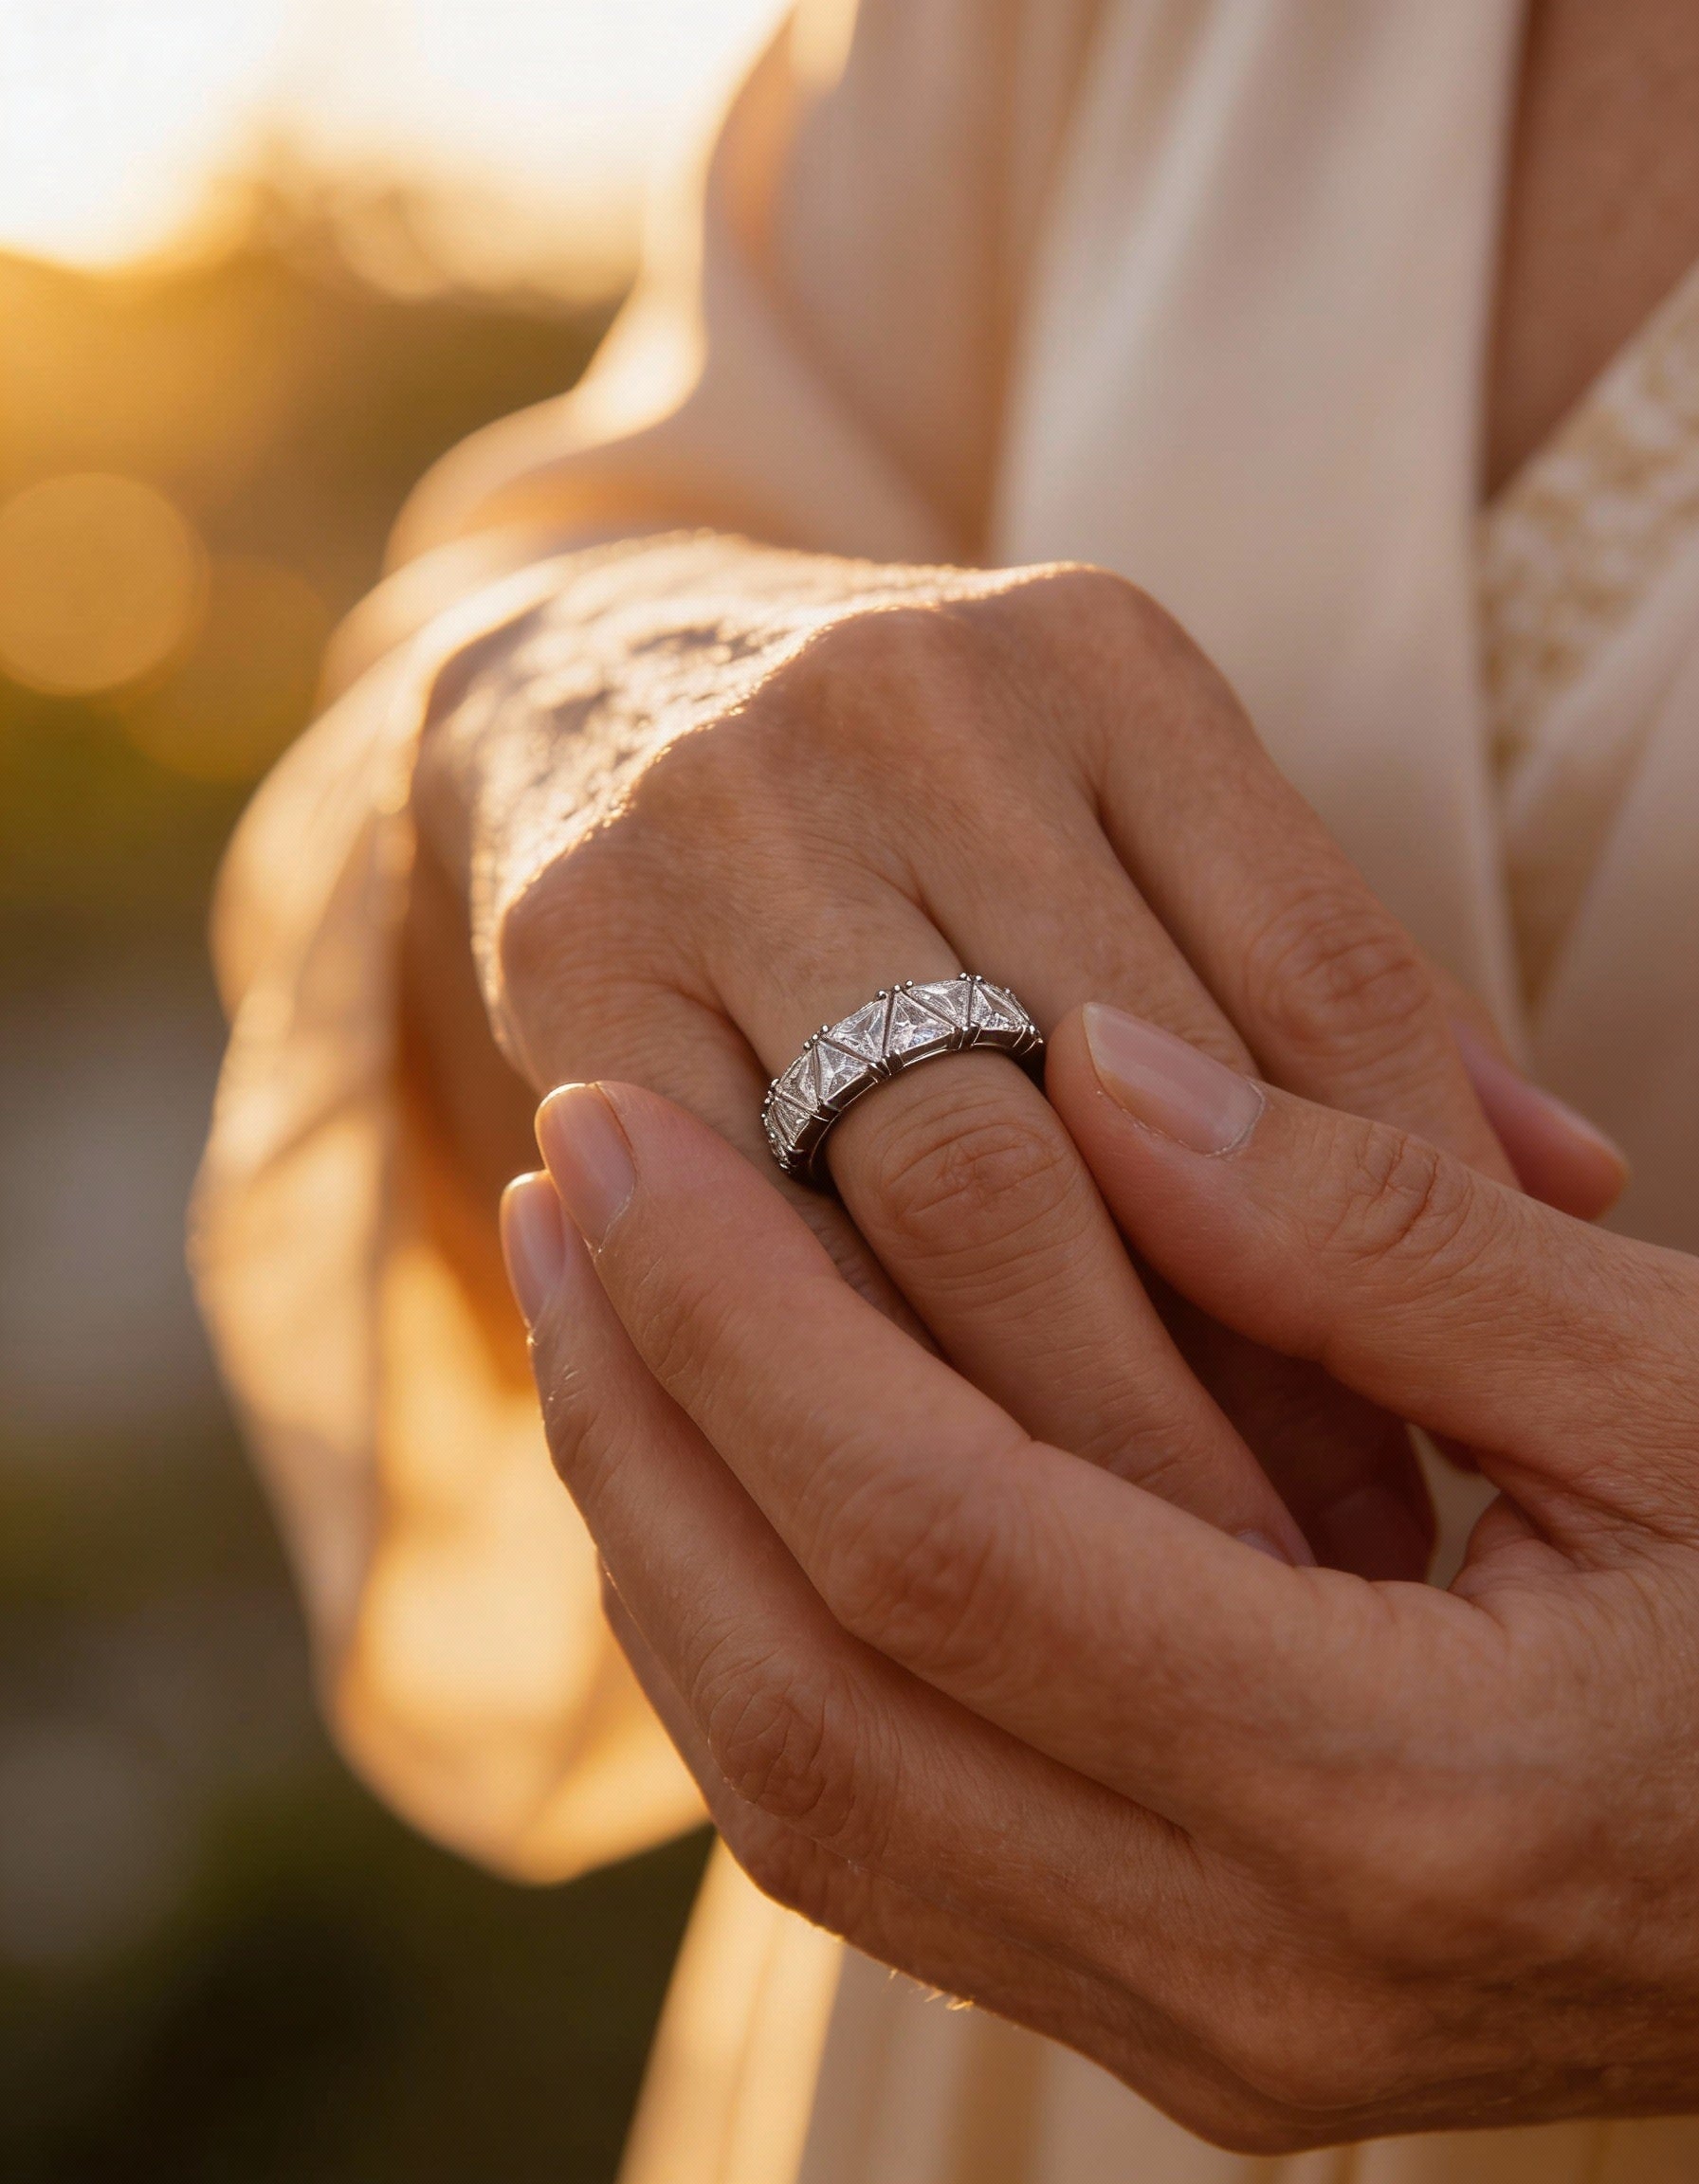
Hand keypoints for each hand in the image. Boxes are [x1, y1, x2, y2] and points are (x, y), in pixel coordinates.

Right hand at [414, 532, 1618, 1572]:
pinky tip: (956, 1504)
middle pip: (1125, 1102)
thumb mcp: (1135, 818)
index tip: (1457, 1428)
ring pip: (943, 1190)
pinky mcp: (571, 959)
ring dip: (1083, 1413)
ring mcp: (721, 829)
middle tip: (1344, 1561)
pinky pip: (756, 1231)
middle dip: (1251, 1365)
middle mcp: (899, 710)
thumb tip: (1572, 1181)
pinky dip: (869, 1380)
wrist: (597, 693)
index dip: (1407, 1225)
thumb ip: (1331, 992)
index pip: (1315, 977)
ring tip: (1194, 1573)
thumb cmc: (924, 800)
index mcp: (1093, 657)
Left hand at [499, 1034, 1698, 2150]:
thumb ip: (1382, 1238)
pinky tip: (728, 1483)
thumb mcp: (1692, 1393)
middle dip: (644, 1420)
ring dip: (666, 1537)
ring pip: (808, 1794)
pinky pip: (884, 1841)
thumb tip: (1092, 1068)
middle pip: (813, 1687)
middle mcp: (1270, 1963)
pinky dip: (760, 1652)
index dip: (743, 1322)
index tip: (620, 1135)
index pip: (938, 1537)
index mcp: (1404, 1788)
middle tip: (566, 1191)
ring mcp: (1220, 2027)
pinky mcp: (1200, 2021)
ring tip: (602, 1314)